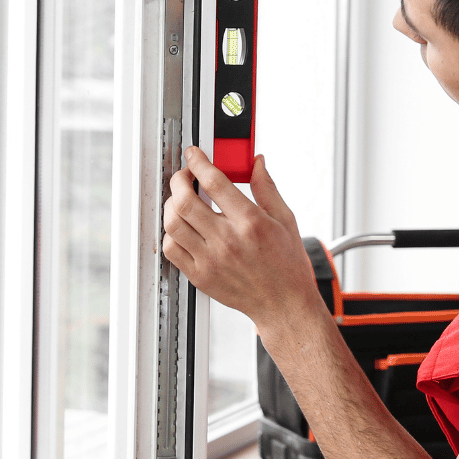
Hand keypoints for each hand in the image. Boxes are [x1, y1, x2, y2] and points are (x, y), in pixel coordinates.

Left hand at [162, 147, 323, 331]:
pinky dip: (171, 233)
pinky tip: (183, 227)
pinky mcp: (200, 276)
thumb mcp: (285, 219)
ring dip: (172, 205)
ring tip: (182, 200)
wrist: (284, 304)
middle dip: (179, 180)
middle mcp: (228, 241)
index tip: (194, 155)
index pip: (214, 181)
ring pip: (173, 224)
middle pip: (185, 200)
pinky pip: (171, 249)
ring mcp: (211, 260)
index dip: (198, 161)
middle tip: (185, 176)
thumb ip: (267, 188)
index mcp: (250, 222)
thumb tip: (256, 163)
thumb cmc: (287, 265)